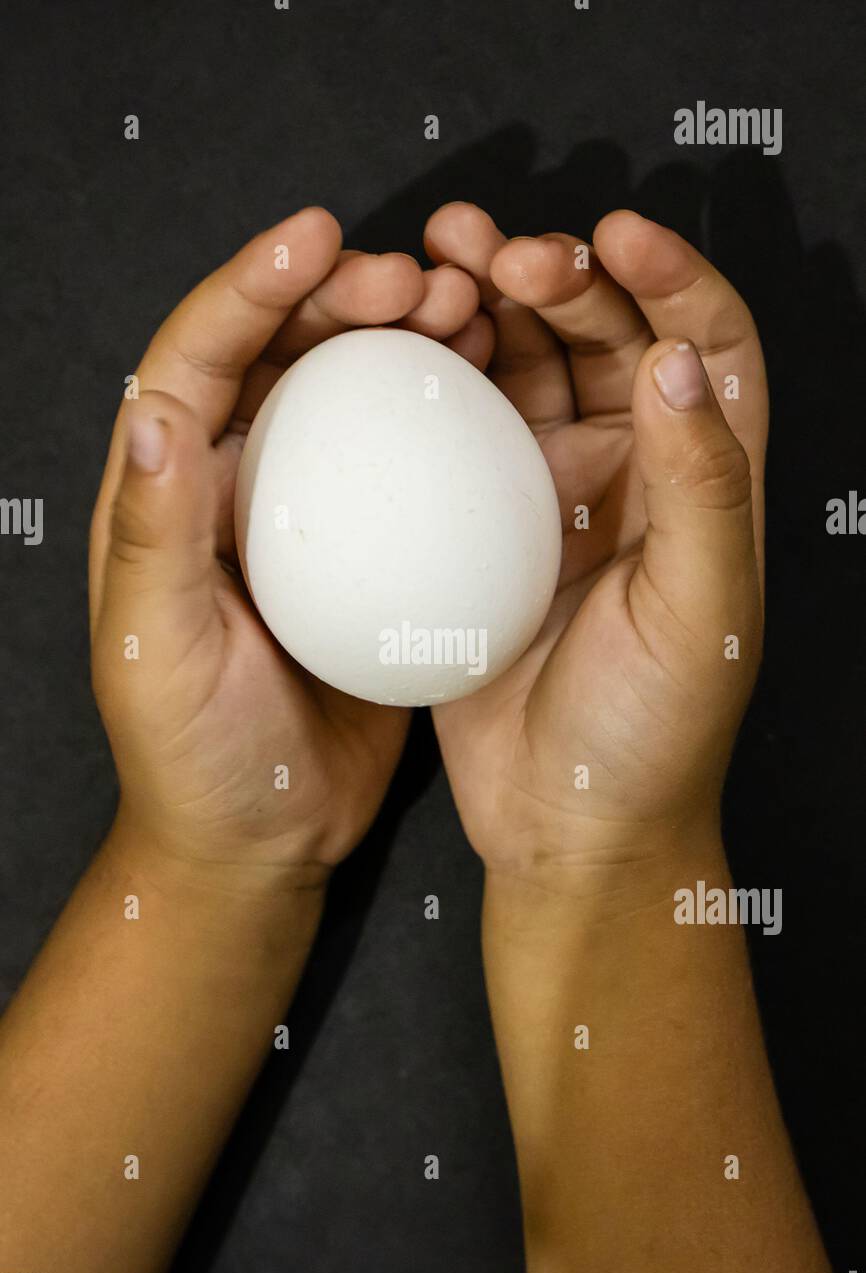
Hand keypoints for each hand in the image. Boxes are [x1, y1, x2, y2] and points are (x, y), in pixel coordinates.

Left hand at [90, 208, 482, 885]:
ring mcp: (312, 521)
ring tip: (469, 312)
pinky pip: (414, 470)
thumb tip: (156, 411)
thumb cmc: (192, 758)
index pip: (196, 360)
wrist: (261, 839)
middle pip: (284, 357)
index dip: (249, 286)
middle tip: (420, 281)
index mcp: (166, 495)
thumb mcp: (157, 649)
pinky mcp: (373, 559)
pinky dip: (453, 424)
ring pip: (356, 400)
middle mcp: (235, 489)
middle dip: (342, 295)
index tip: (316, 238)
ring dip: (406, 344)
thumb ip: (153, 531)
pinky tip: (500, 400)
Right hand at [424, 203, 766, 889]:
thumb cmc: (656, 735)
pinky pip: (454, 435)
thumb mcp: (702, 611)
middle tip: (491, 251)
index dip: (672, 275)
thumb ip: (698, 483)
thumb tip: (676, 357)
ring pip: (525, 370)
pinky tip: (399, 352)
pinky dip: (433, 382)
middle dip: (557, 273)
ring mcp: (549, 499)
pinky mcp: (478, 530)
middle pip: (604, 335)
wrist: (567, 823)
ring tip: (434, 269)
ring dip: (487, 308)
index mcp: (700, 484)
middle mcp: (630, 474)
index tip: (614, 237)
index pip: (705, 344)